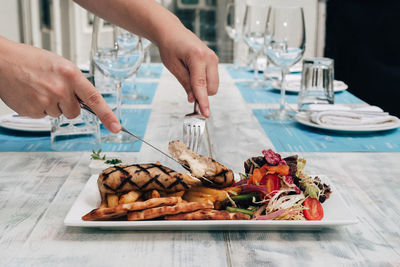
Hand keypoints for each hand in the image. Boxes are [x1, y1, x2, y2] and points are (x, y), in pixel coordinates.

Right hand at [0, 38, 120, 132]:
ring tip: (39, 89)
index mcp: (70, 74)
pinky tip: (31, 94)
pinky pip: (44, 116)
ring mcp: (45, 101)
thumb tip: (85, 100)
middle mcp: (60, 89)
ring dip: (52, 105)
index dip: (107, 115)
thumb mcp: (60, 65)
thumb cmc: (31, 60)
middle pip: (75, 112)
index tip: (116, 127)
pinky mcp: (32, 111)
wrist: (2, 60)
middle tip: (54, 90)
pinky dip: (39, 108)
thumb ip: (75, 82)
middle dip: (68, 105)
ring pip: (59, 114)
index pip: (94, 99)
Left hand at [158, 27, 218, 117]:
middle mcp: (209, 57)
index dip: (202, 102)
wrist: (172, 32)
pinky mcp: (214, 60)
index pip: (201, 85)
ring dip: (203, 88)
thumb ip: (185, 83)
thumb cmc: (169, 46)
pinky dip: (204, 82)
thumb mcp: (173, 67)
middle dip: (201, 94)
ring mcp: (214, 58)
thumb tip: (192, 99)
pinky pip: (212, 78)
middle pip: (211, 88)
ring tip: (188, 76)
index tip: (205, 114)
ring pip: (213, 85)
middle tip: (186, 89)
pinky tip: (193, 74)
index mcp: (198, 57)